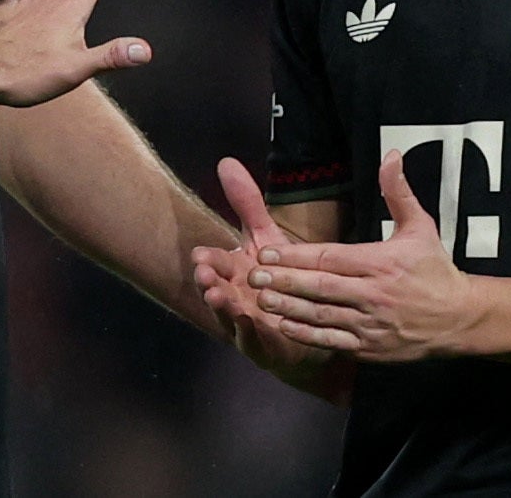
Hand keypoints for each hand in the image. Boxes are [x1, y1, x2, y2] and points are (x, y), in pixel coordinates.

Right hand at [192, 157, 340, 381]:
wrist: (308, 321)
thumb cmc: (280, 278)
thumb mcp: (266, 236)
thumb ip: (246, 203)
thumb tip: (226, 161)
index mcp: (231, 271)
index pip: (214, 263)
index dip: (207, 260)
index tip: (202, 256)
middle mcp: (233, 298)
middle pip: (215, 290)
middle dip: (209, 283)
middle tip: (205, 276)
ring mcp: (244, 325)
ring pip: (229, 317)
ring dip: (224, 309)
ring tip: (222, 298)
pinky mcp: (263, 348)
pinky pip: (254, 342)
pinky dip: (250, 333)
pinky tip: (251, 322)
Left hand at [247, 150, 481, 362]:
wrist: (461, 319)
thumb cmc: (435, 269)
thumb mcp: (420, 227)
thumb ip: (398, 192)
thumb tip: (391, 154)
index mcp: (381, 263)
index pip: (330, 257)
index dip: (296, 256)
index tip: (265, 250)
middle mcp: (374, 295)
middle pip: (321, 287)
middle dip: (285, 281)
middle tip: (252, 275)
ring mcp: (372, 325)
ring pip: (324, 315)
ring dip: (290, 308)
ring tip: (261, 298)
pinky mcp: (371, 348)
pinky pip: (334, 341)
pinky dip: (308, 335)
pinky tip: (285, 325)